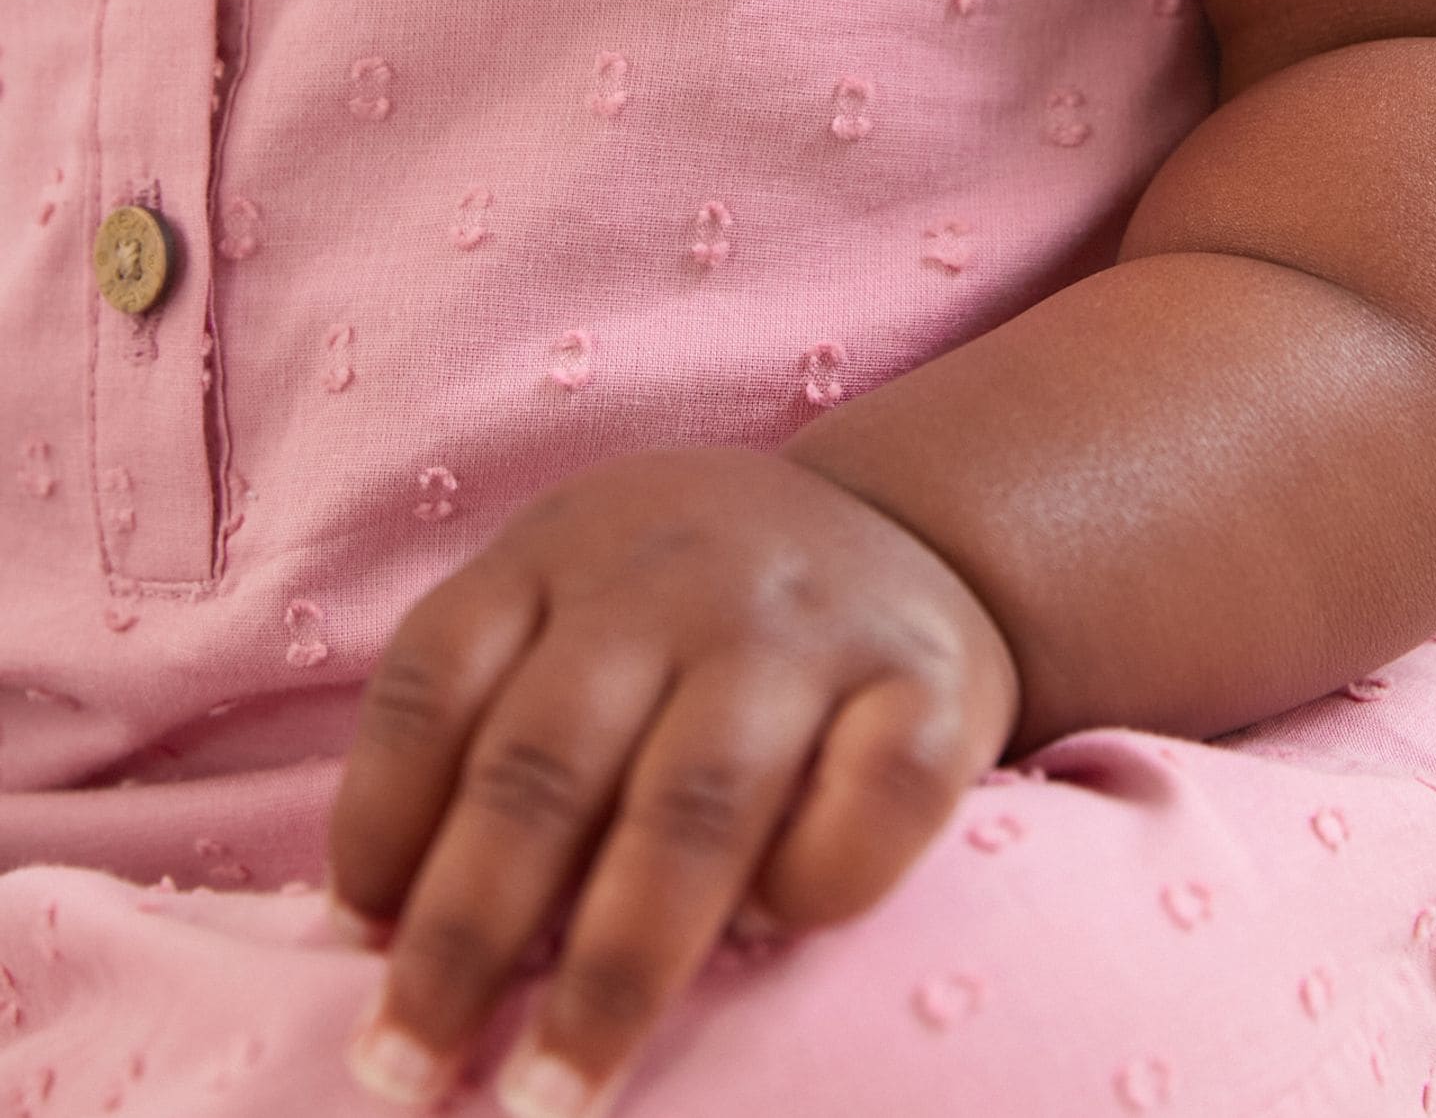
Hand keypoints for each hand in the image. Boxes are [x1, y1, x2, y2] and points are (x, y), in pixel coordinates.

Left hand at [328, 445, 1020, 1113]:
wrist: (914, 526)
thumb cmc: (699, 619)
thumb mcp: (582, 608)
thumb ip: (494, 727)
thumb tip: (376, 931)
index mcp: (564, 547)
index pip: (437, 676)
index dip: (379, 817)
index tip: (352, 944)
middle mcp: (676, 575)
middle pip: (544, 762)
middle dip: (464, 935)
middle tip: (403, 1069)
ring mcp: (805, 624)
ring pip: (691, 805)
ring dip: (609, 970)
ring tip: (547, 1094)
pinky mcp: (931, 678)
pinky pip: (866, 807)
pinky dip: (809, 887)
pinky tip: (766, 933)